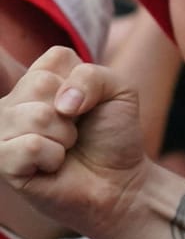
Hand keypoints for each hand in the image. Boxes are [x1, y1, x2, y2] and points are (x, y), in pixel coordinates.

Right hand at [0, 47, 146, 238]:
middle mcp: (14, 103)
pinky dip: (53, 157)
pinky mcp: (3, 162)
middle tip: (76, 130)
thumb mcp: (119, 92)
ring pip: (34, 116)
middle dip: (74, 111)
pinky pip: (28, 147)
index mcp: (39, 79)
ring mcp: (3, 132)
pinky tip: (53, 165)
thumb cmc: (113, 135)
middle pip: (39, 84)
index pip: (55, 57)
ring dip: (65, 135)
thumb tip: (61, 103)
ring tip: (65, 147)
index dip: (85, 82)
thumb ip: (94, 77)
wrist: (119, 181)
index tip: (88, 104)